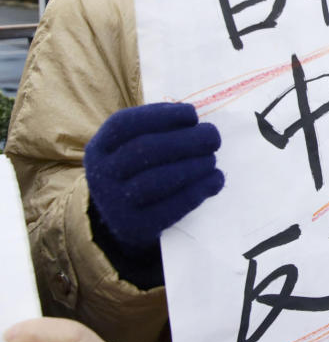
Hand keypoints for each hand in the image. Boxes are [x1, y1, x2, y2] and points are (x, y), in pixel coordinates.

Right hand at [84, 103, 223, 248]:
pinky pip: (171, 208)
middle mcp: (101, 175)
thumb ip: (160, 131)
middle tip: (213, 136)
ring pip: (156, 180)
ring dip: (193, 166)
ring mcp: (115, 204)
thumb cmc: (139, 171)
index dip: (162, 115)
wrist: (123, 219)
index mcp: (100, 148)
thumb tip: (197, 122)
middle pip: (144, 150)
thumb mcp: (134, 147)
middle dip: (185, 140)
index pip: (125, 124)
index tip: (192, 114)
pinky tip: (215, 179)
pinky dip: (198, 190)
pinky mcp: (136, 227)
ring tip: (212, 159)